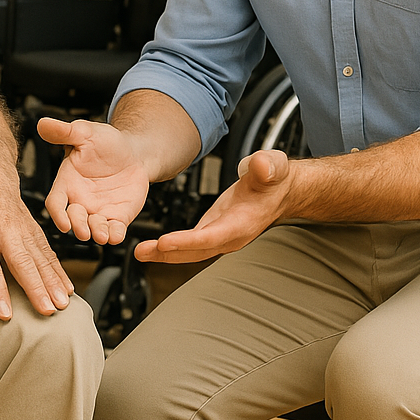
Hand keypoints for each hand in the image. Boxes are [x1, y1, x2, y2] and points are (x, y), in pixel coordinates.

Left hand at [0, 166, 73, 319]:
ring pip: (40, 257)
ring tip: (62, 303)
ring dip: (53, 281)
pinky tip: (67, 286)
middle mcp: (2, 230)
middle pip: (21, 262)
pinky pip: (48, 251)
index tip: (6, 313)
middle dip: (36, 287)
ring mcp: (21, 227)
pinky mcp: (34, 227)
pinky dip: (59, 270)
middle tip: (47, 310)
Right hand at [39, 116, 151, 244]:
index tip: (63, 223)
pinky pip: (114, 230)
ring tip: (101, 235)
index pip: (56, 202)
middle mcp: (80, 200)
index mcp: (68, 183)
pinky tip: (116, 235)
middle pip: (73, 219)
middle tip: (84, 231)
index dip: (57, 214)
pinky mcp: (118, 217)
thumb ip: (64, 132)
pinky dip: (115, 236)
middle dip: (77, 226)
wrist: (134, 152)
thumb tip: (42, 123)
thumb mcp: (85, 132)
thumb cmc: (106, 142)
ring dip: (96, 234)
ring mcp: (99, 211)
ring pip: (94, 228)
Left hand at [136, 149, 292, 262]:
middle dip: (169, 253)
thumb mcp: (274, 166)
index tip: (165, 241)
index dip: (188, 241)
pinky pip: (190, 244)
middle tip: (143, 251)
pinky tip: (152, 247)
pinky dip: (171, 247)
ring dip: (165, 254)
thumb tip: (261, 165)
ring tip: (140, 252)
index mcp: (243, 222)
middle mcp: (231, 235)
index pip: (213, 236)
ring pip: (191, 251)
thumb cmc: (275, 179)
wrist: (279, 190)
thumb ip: (267, 166)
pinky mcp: (213, 232)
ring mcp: (221, 236)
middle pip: (197, 251)